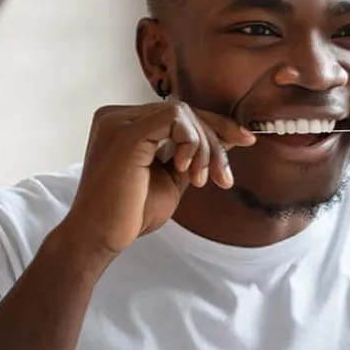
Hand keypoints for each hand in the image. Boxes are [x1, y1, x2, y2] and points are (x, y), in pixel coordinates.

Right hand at [62, 99, 254, 261]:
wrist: (102, 237)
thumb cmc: (132, 213)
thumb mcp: (173, 178)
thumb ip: (193, 155)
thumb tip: (227, 137)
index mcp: (128, 124)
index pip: (180, 114)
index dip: (217, 125)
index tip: (246, 141)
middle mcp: (120, 116)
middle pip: (186, 112)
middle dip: (215, 142)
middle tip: (224, 178)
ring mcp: (120, 121)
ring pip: (184, 113)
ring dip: (206, 146)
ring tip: (203, 180)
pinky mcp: (125, 133)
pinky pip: (173, 119)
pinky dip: (191, 142)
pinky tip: (187, 170)